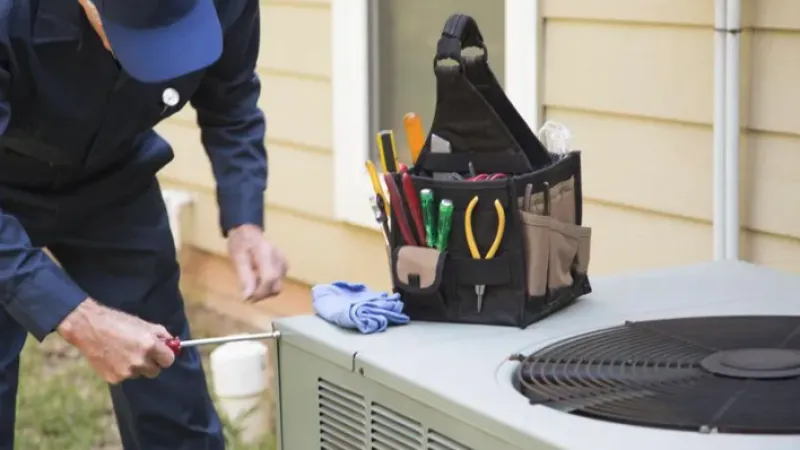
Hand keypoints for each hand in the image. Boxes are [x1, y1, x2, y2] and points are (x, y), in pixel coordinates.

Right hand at [57, 299, 175, 383]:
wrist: (88, 328)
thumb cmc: (118, 322)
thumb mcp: (143, 324)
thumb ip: (161, 335)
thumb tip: (172, 344)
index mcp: (150, 346)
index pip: (169, 361)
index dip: (165, 356)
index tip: (161, 354)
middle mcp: (140, 361)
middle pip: (155, 371)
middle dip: (152, 363)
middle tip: (141, 352)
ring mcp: (126, 371)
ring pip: (139, 374)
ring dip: (136, 366)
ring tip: (123, 352)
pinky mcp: (114, 378)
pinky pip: (125, 377)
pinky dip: (122, 370)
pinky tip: (113, 357)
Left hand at [227, 224, 287, 301]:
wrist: (248, 233)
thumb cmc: (241, 244)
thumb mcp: (237, 259)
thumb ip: (244, 278)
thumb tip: (247, 298)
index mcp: (267, 253)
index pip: (269, 278)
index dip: (259, 292)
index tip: (247, 299)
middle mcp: (279, 258)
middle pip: (276, 286)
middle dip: (261, 294)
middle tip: (246, 294)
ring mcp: (283, 263)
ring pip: (277, 287)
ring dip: (264, 291)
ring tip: (251, 283)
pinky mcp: (284, 267)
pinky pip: (277, 283)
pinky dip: (267, 286)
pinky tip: (258, 279)